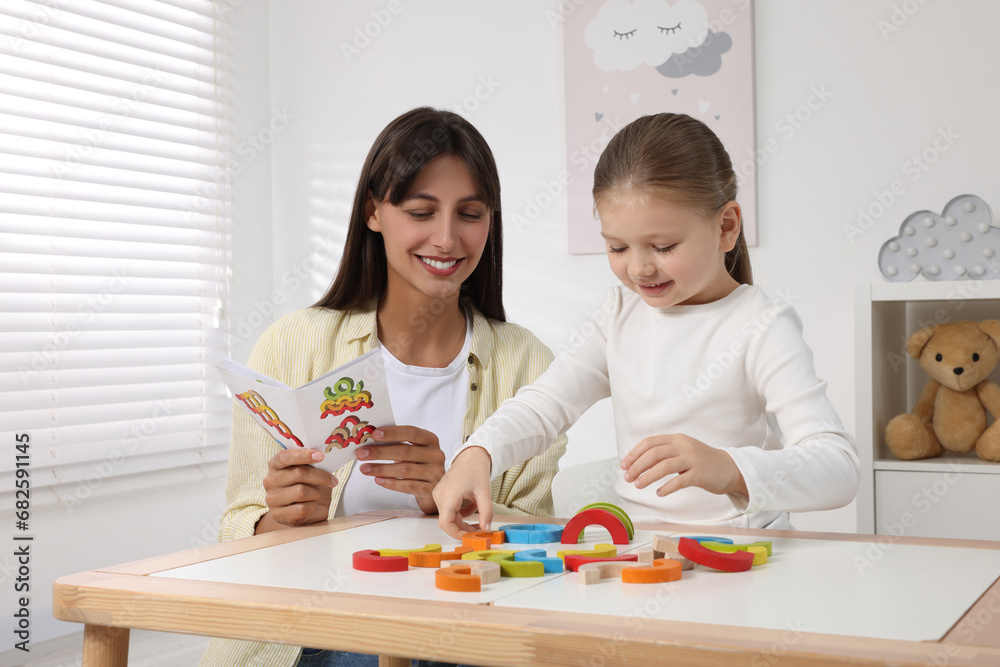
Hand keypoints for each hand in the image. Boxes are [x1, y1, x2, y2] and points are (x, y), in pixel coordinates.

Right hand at [258, 448, 337, 532]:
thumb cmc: (308, 487)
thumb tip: (322, 455)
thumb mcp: (311, 471)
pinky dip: (313, 507)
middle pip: (298, 473)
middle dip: (320, 476)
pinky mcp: (278, 515)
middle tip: (332, 480)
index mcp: (275, 465)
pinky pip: (301, 508)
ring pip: (301, 491)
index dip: (303, 455)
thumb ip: (312, 462)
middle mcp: (270, 481)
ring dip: (316, 493)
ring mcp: (272, 499)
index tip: (321, 456)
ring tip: (317, 495)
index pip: (285, 456)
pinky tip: (312, 506)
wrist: (305, 512)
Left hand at [354, 425, 445, 513]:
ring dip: (381, 469)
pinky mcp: (431, 489)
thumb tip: (369, 440)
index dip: (392, 433)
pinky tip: (378, 480)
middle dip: (380, 452)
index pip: (411, 432)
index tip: (374, 434)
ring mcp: (435, 472)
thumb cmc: (417, 465)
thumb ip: (396, 444)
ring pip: (404, 470)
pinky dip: (391, 483)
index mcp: (430, 440)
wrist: (431, 488)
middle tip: (361, 453)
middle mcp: (435, 454)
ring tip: (364, 469)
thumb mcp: (410, 451)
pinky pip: (408, 486)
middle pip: (405, 451)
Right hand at [433, 446, 492, 538]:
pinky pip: (449, 509)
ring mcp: (439, 494)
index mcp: (448, 496)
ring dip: (464, 520)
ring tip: (479, 518)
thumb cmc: (477, 469)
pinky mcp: (442, 493)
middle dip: (464, 528)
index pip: (445, 524)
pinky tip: (473, 507)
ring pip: (449, 516)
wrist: (472, 454)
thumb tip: (487, 530)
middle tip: (480, 530)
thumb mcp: (485, 492)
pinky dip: (461, 513)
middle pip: (448, 521)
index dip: (457, 533)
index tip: (471, 536)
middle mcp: (440, 496)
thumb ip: (486, 512)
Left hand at [620, 433, 747, 498]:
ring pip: (664, 466)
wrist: (729, 467)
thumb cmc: (701, 461)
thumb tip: (638, 462)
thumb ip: (664, 453)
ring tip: (638, 485)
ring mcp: (692, 459)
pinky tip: (659, 493)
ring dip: (648, 476)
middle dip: (637, 466)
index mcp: (676, 438)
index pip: (649, 442)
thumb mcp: (682, 450)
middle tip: (628, 478)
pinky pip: (679, 481)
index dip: (634, 454)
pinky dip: (667, 487)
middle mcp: (683, 446)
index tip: (623, 465)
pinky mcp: (700, 474)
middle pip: (654, 454)